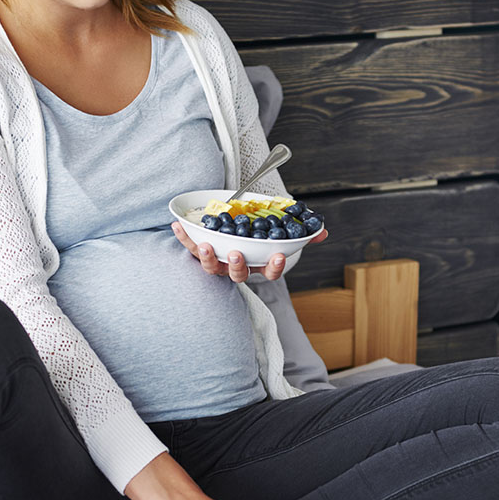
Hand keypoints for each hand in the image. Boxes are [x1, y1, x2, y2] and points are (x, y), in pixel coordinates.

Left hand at [171, 221, 327, 282]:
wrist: (231, 224)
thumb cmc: (258, 230)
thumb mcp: (280, 228)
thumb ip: (301, 232)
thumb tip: (322, 232)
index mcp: (258, 263)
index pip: (269, 271)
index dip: (274, 266)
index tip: (279, 255)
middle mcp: (237, 266)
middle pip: (237, 274)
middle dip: (237, 265)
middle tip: (237, 254)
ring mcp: (217, 261)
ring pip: (212, 268)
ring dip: (206, 258)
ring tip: (204, 245)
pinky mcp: (199, 251)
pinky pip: (189, 247)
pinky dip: (183, 237)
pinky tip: (176, 225)